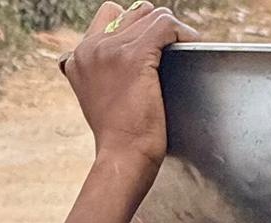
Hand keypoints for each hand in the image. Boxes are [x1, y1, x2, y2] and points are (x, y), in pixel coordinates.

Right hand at [64, 2, 198, 172]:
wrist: (122, 159)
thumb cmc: (118, 141)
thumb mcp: (98, 101)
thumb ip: (101, 75)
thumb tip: (118, 68)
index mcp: (78, 58)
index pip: (109, 16)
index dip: (133, 28)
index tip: (149, 50)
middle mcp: (90, 48)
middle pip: (134, 12)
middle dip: (154, 28)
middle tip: (169, 54)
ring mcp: (111, 49)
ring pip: (152, 15)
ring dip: (172, 30)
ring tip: (183, 51)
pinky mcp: (135, 55)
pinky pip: (166, 25)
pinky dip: (184, 34)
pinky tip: (192, 47)